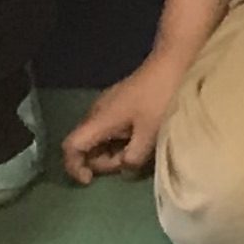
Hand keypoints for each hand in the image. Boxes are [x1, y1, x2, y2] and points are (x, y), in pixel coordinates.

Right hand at [62, 56, 181, 183]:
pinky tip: (141, 138)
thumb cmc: (160, 97)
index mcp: (99, 120)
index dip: (74, 168)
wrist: (173, 63)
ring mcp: (107, 106)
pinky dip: (119, 140)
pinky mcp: (119, 103)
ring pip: (98, 139)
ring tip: (140, 149)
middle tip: (130, 161)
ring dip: (113, 151)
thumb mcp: (149, 133)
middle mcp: (96, 113)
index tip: (90, 181)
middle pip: (85, 147)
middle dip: (102, 162)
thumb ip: (132, 158)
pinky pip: (109, 129)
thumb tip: (123, 169)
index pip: (70, 147)